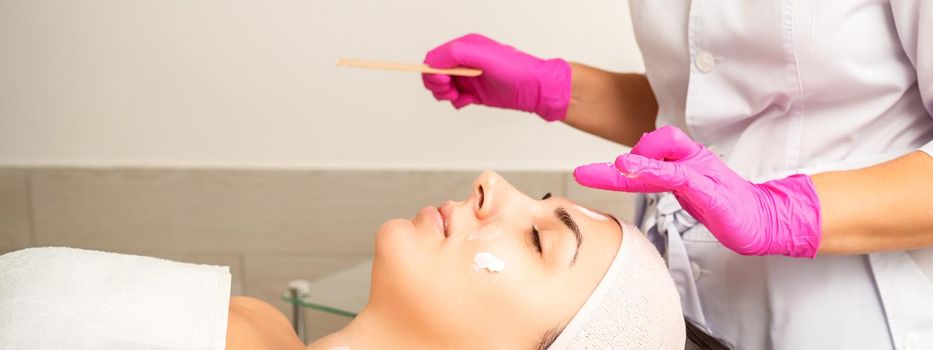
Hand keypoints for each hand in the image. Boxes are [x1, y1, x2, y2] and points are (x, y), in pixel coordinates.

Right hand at [422, 33, 571, 120]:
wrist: (536, 89)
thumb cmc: (515, 69)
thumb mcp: (484, 57)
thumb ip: (457, 54)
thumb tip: (433, 61)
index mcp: (465, 47)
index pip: (435, 57)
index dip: (432, 70)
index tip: (443, 80)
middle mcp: (465, 61)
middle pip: (435, 73)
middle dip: (437, 84)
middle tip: (450, 90)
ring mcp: (469, 77)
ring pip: (443, 88)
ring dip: (445, 94)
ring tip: (459, 96)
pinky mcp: (474, 92)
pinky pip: (455, 99)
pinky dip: (457, 102)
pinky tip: (470, 101)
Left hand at [573, 126, 822, 256]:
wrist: (763, 221)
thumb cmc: (725, 205)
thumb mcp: (687, 189)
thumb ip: (662, 177)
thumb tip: (633, 170)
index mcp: (684, 159)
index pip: (652, 144)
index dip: (627, 156)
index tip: (599, 173)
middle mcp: (691, 160)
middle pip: (653, 144)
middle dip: (618, 161)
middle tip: (585, 174)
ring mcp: (702, 174)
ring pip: (662, 159)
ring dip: (632, 164)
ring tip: (611, 169)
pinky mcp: (710, 191)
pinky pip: (679, 177)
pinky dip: (656, 173)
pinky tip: (637, 175)